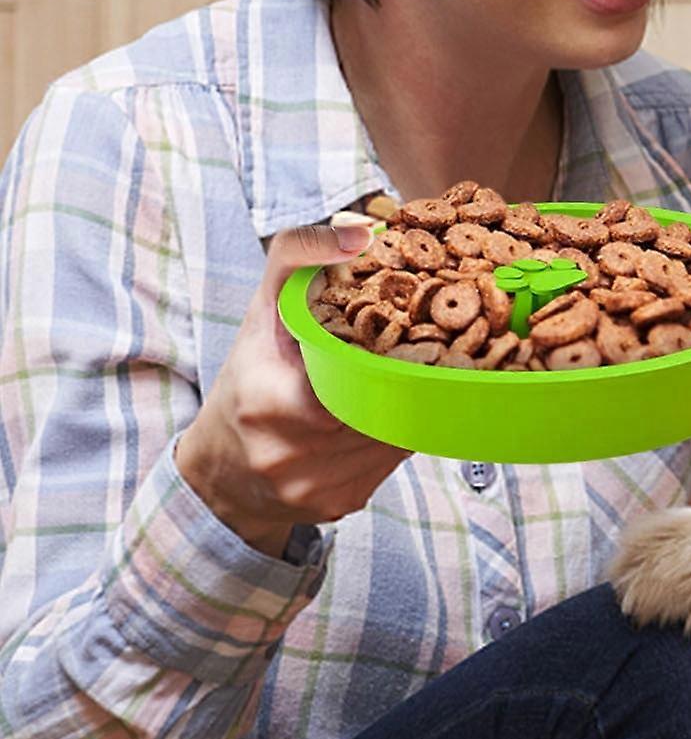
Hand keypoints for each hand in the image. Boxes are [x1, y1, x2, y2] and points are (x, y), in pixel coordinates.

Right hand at [176, 219, 412, 559]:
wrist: (218, 471)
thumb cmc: (247, 377)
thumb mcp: (261, 310)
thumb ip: (299, 256)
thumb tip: (360, 231)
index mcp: (270, 403)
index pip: (357, 376)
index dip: (391, 354)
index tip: (412, 333)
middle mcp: (291, 455)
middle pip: (384, 406)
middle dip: (404, 378)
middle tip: (425, 350)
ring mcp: (316, 488)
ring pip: (395, 436)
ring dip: (404, 408)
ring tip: (401, 380)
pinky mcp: (338, 508)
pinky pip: (390, 464)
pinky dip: (394, 436)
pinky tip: (381, 417)